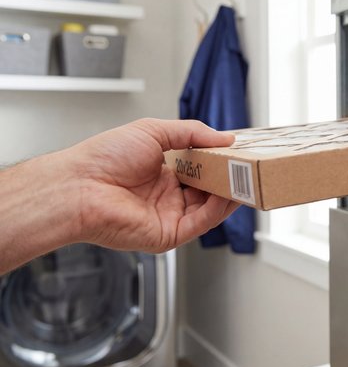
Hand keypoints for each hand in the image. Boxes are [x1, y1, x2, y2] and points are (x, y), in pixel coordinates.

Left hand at [66, 118, 238, 251]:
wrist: (80, 184)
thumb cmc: (103, 158)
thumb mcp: (154, 131)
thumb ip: (192, 132)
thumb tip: (225, 138)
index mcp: (164, 174)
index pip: (203, 171)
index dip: (221, 164)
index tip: (239, 154)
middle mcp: (168, 197)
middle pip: (211, 191)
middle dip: (231, 180)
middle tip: (249, 167)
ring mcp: (169, 217)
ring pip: (211, 209)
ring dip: (230, 195)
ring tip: (245, 179)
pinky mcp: (168, 235)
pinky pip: (201, 223)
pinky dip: (218, 210)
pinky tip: (228, 195)